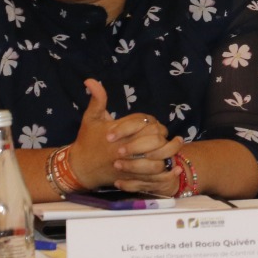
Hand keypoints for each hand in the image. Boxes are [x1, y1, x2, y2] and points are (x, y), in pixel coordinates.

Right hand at [68, 79, 182, 194]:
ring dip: (169, 151)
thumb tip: (91, 79)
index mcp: (118, 133)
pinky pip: (155, 176)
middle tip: (166, 134)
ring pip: (157, 158)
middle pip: (153, 138)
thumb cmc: (87, 141)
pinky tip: (175, 167)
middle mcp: (125, 149)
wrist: (80, 168)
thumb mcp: (91, 118)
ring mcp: (130, 165)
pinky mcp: (132, 178)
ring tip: (176, 144)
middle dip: (162, 134)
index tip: (152, 123)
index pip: (143, 122)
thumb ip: (97, 100)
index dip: (150, 121)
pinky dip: (167, 173)